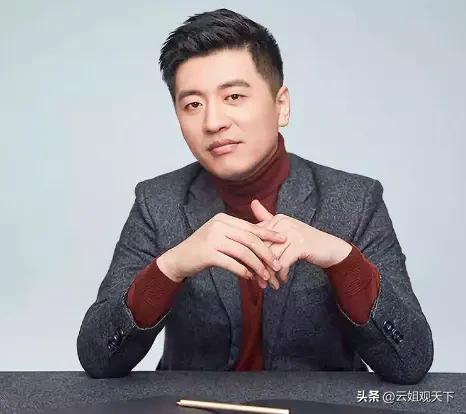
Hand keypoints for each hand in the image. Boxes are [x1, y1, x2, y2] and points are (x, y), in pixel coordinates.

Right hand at [156, 212, 286, 287]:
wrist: (179, 258)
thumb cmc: (203, 248)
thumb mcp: (220, 236)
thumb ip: (237, 235)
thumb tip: (263, 239)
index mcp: (223, 218)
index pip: (250, 227)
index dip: (268, 234)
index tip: (283, 240)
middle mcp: (218, 225)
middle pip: (249, 239)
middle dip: (266, 253)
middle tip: (278, 264)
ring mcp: (211, 238)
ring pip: (243, 252)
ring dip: (257, 265)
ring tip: (266, 276)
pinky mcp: (207, 253)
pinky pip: (231, 263)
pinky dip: (243, 271)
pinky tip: (250, 277)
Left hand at [251, 200, 351, 282]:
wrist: (329, 247)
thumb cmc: (304, 240)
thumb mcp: (285, 228)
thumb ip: (267, 217)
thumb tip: (252, 202)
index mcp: (277, 219)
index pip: (256, 238)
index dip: (250, 255)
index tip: (250, 269)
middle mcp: (284, 223)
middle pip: (262, 249)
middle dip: (258, 268)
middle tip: (258, 281)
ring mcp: (292, 233)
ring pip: (271, 257)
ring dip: (270, 274)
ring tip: (269, 284)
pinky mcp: (300, 245)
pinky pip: (283, 263)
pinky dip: (281, 274)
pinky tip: (282, 280)